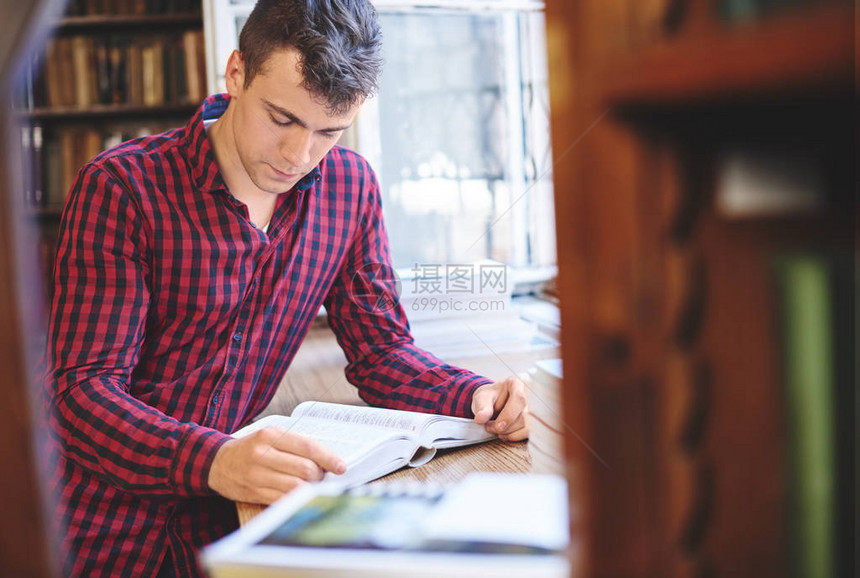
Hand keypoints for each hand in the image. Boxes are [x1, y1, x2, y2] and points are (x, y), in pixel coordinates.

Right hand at [208, 426, 345, 504]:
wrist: (217, 463)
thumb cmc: (251, 448)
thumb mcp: (270, 436)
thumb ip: (296, 444)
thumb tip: (327, 459)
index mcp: (270, 435)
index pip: (308, 447)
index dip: (329, 458)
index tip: (341, 466)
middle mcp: (263, 454)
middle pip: (306, 469)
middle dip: (319, 475)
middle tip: (320, 475)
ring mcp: (257, 475)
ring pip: (296, 487)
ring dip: (310, 489)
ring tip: (310, 485)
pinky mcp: (254, 493)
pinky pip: (283, 500)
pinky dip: (296, 499)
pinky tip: (299, 495)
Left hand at [471, 376, 528, 441]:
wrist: (494, 401)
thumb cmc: (491, 397)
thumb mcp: (482, 397)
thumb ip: (482, 406)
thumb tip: (480, 418)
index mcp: (517, 383)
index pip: (519, 398)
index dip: (509, 415)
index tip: (497, 426)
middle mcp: (530, 395)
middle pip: (525, 415)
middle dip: (506, 427)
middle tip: (489, 428)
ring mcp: (535, 409)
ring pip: (528, 426)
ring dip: (510, 433)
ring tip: (495, 430)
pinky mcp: (534, 421)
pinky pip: (528, 433)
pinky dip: (515, 436)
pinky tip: (504, 434)